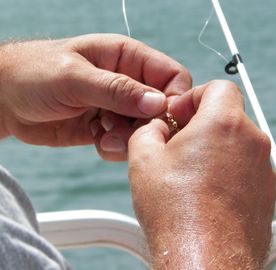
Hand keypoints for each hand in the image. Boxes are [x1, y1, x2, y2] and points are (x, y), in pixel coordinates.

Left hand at [0, 34, 190, 149]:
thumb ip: (118, 90)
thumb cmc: (33, 73)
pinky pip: (126, 143)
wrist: (6, 99)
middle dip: (147, 125)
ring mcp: (118, 108)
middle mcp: (127, 83)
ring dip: (129, 140)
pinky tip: (96, 141)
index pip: (171, 76)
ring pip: (145, 130)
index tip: (161, 119)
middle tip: (120, 131)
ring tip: (102, 136)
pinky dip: (115, 148)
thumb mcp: (75, 76)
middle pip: (161, 108)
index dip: (174, 98)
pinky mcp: (107, 128)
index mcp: (127, 58)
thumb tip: (159, 103)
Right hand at [128, 80, 275, 269]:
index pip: (219, 87)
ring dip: (211, 147)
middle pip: (226, 114)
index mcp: (223, 124)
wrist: (205, 259)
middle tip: (176, 144)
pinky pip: (242, 166)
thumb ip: (147, 129)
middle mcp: (250, 142)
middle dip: (199, 123)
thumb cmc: (177, 211)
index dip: (194, 97)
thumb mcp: (143, 158)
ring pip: (234, 141)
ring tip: (186, 172)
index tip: (179, 116)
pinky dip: (223, 168)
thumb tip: (156, 128)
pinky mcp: (264, 190)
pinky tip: (202, 189)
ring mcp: (261, 168)